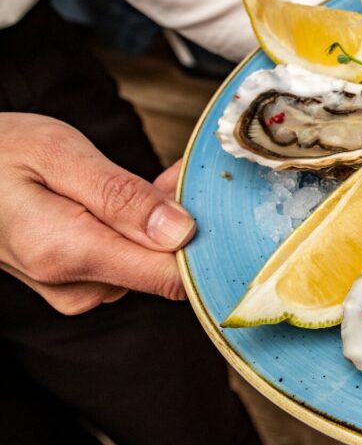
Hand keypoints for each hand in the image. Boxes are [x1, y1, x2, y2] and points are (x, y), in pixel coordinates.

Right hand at [0, 113, 195, 314]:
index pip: (171, 276)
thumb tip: (181, 231)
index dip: (206, 244)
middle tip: (180, 177)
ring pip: (149, 260)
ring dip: (160, 222)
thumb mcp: (59, 154)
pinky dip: (140, 229)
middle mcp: (76, 285)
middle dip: (183, 222)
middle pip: (165, 266)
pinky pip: (129, 258)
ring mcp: (76, 290)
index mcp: (70, 254)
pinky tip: (134, 199)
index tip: (220, 210)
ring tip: (144, 182)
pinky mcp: (78, 284)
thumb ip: (121, 196)